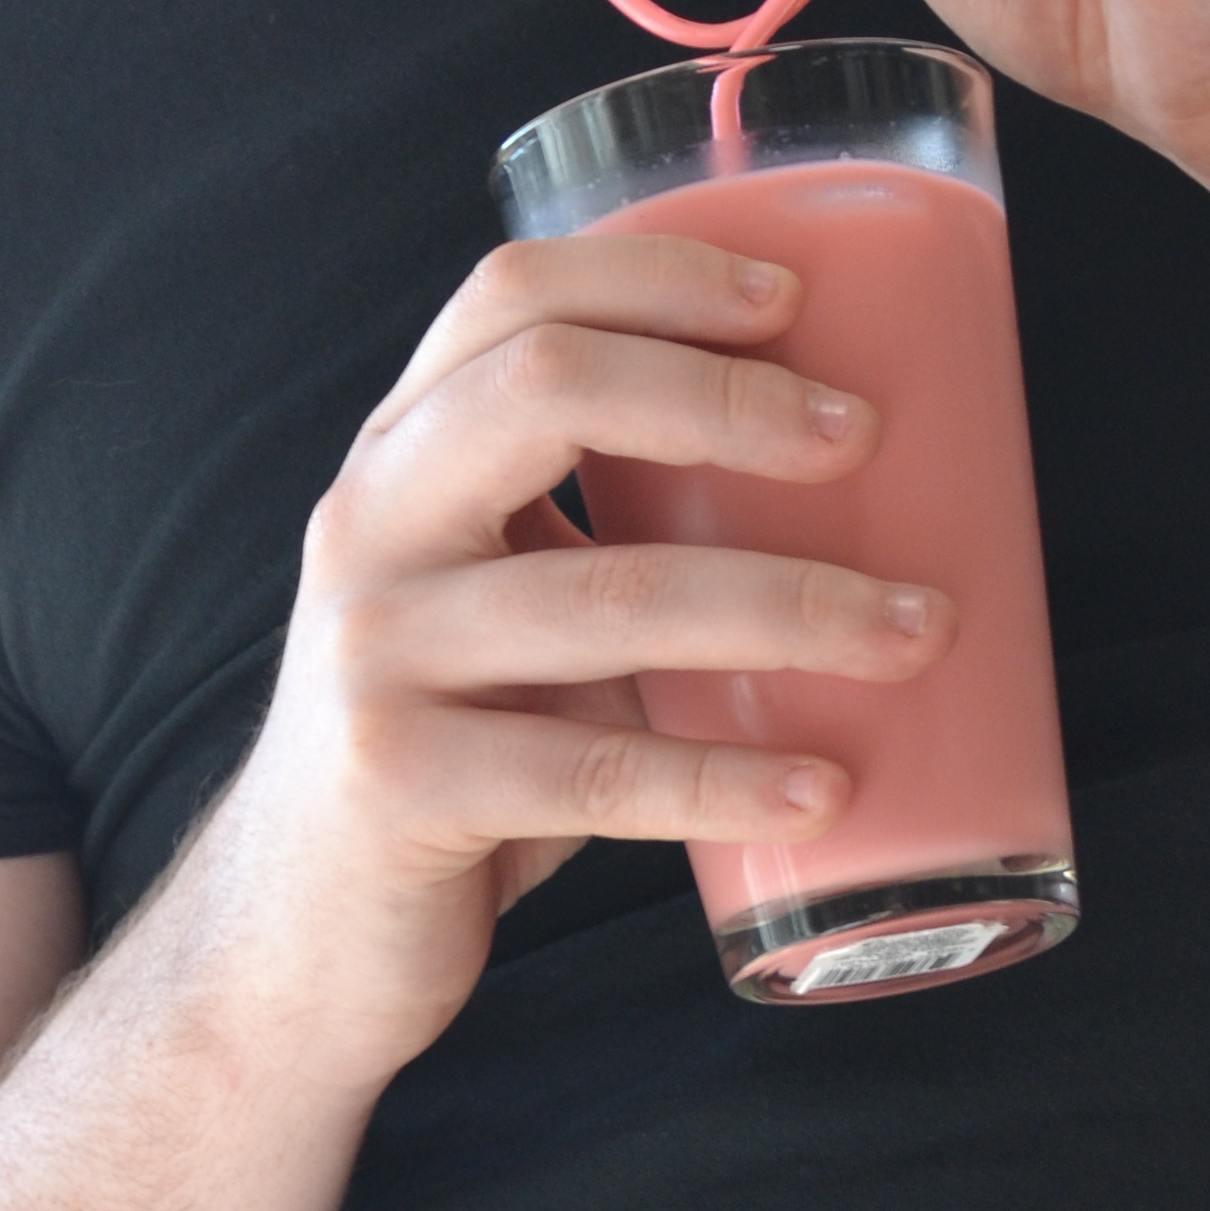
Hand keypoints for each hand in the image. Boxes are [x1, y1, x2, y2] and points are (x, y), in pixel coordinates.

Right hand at [216, 225, 953, 1079]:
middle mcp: (371, 523)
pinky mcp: (397, 784)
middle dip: (724, 398)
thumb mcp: (500, 601)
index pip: (513, 297)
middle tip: (863, 435)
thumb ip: (610, 534)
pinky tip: (825, 783)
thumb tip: (863, 493)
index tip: (791, 298)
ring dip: (788, 604)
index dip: (653, 274)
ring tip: (915, 628)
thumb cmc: (453, 747)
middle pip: (543, 389)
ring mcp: (374, 652)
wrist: (294, 935)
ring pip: (604, 593)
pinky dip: (723, 775)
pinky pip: (588, 770)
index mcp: (406, 452)